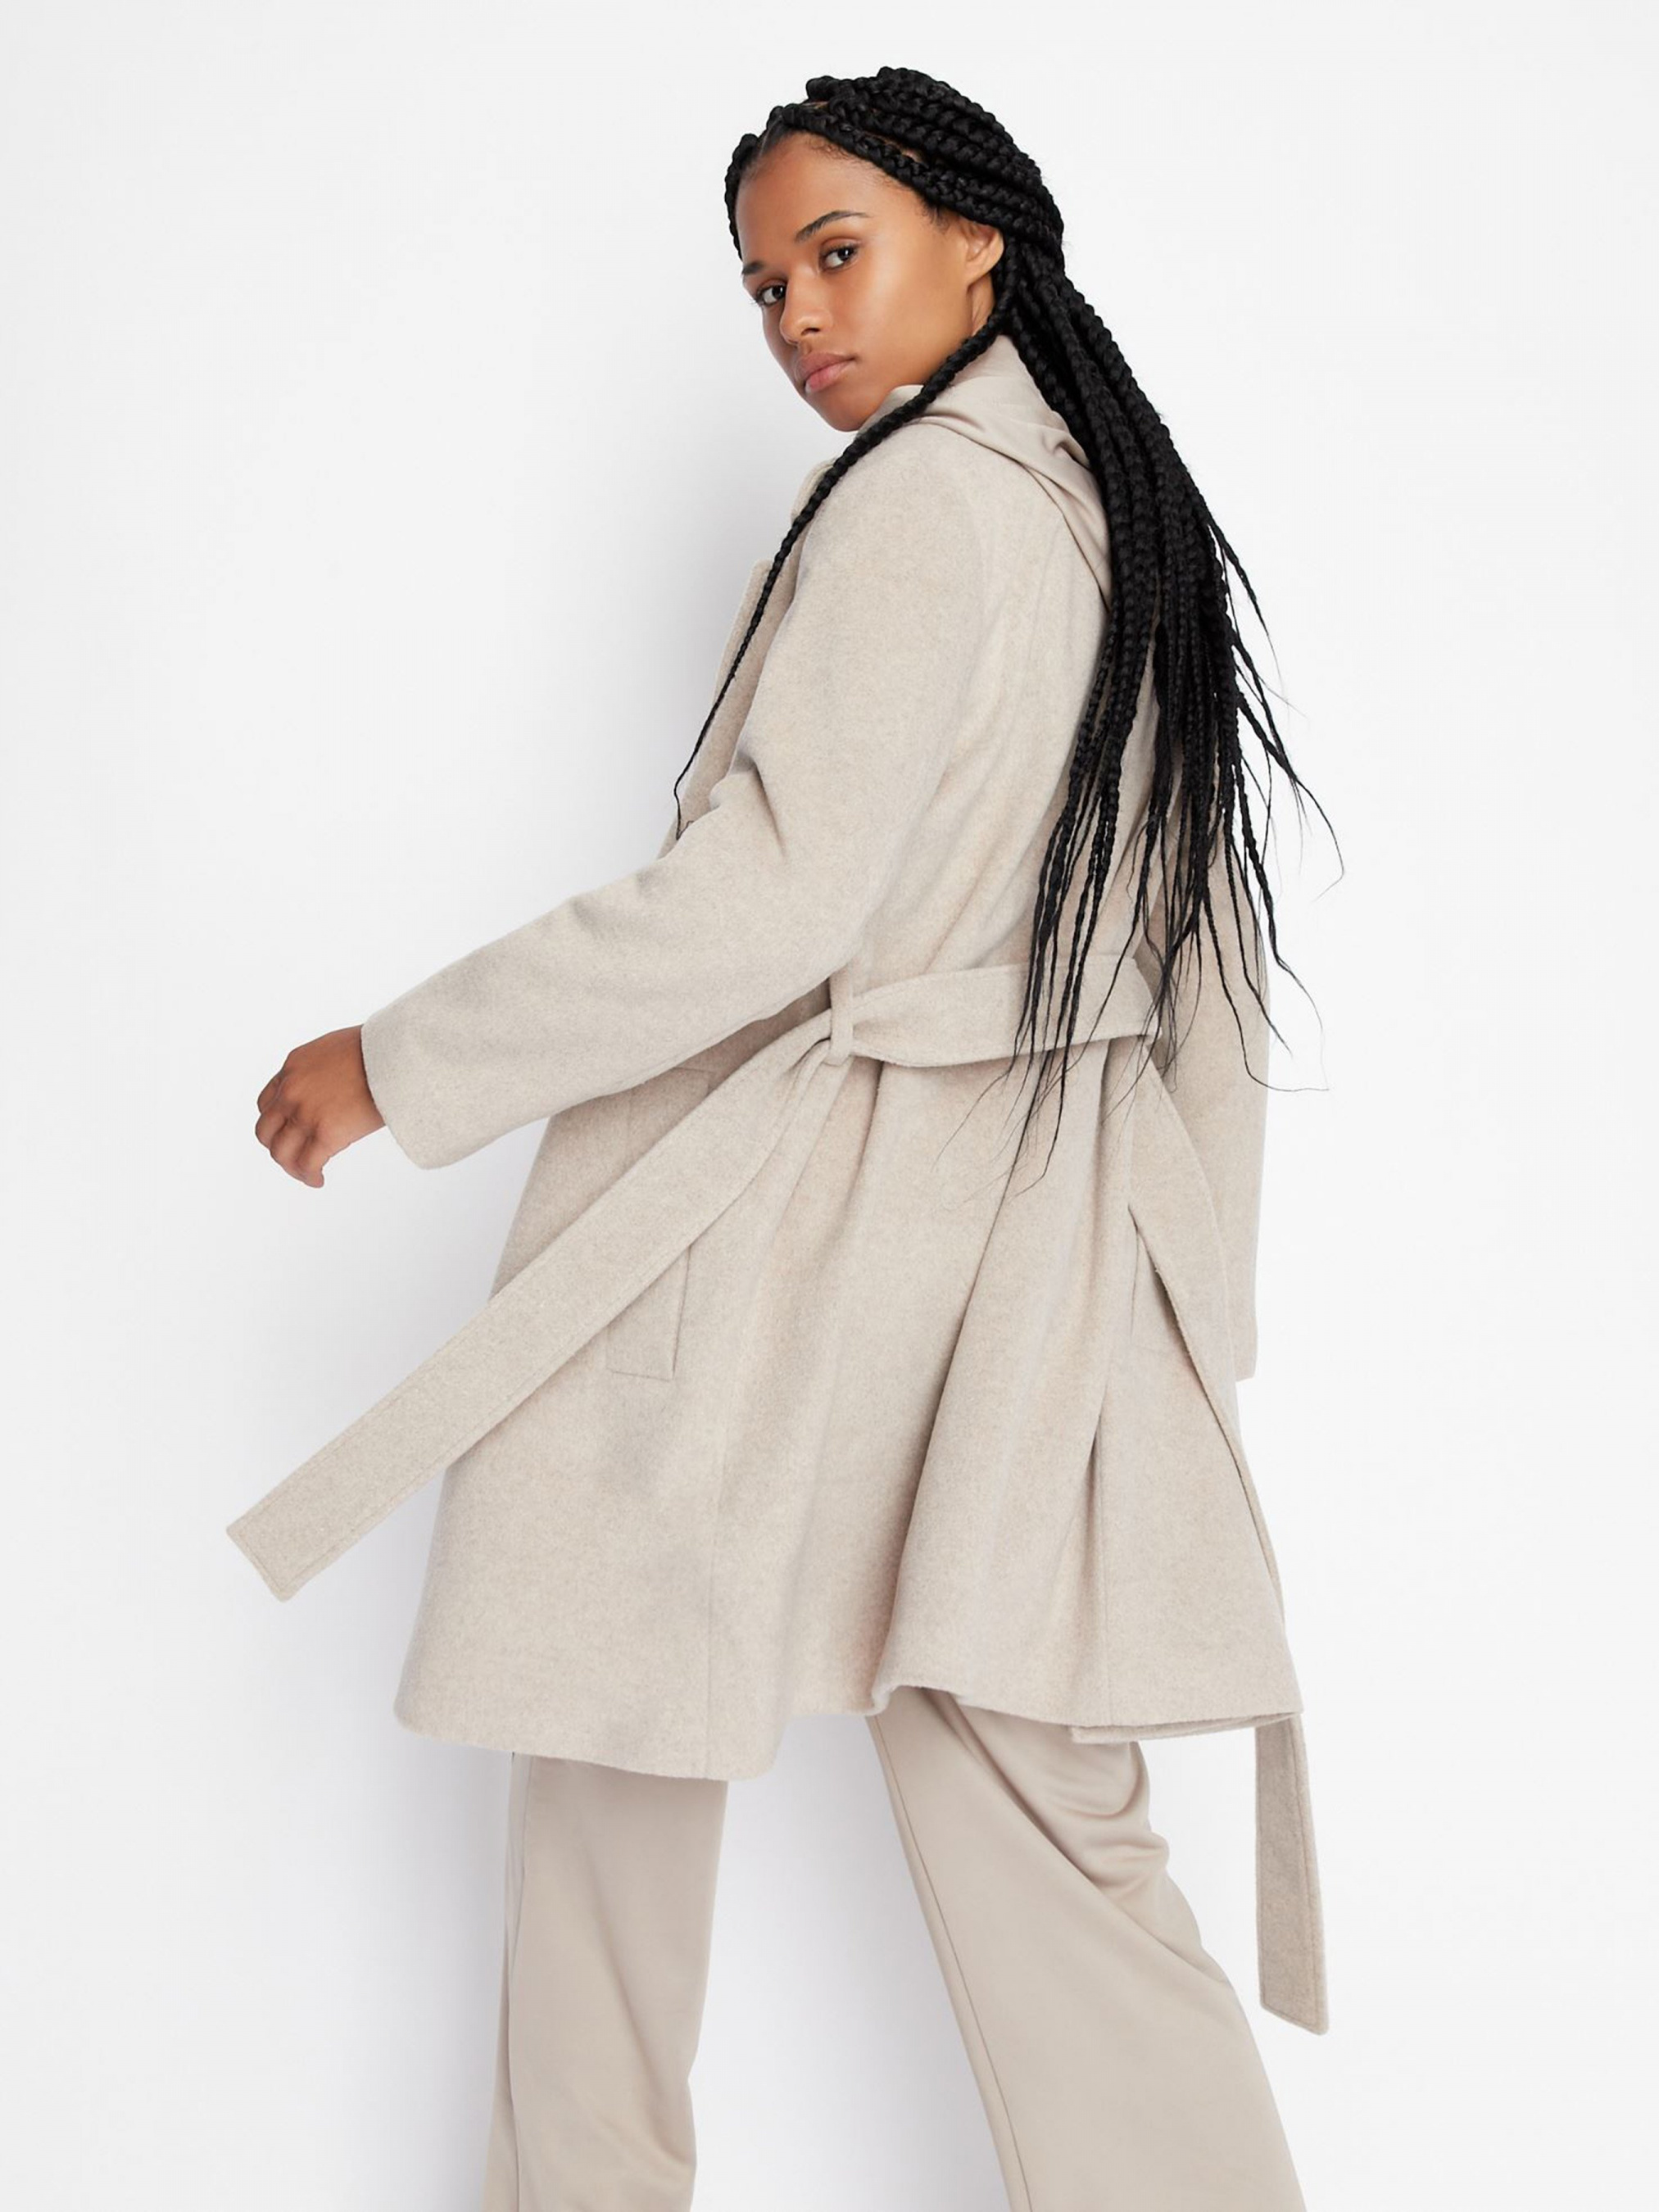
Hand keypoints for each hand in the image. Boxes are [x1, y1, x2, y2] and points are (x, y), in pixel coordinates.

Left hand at [256, 1025, 385, 1186]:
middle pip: (266, 1131)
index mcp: (293, 1067)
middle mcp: (291, 1091)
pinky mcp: (326, 1133)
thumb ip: (321, 1070)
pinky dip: (309, 1177)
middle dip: (278, 1147)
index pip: (266, 1103)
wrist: (395, 1056)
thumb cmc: (379, 1050)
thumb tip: (332, 1087)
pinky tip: (318, 1180)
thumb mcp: (334, 1050)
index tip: (288, 1132)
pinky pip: (307, 1165)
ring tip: (306, 1174)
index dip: (275, 1123)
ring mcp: (305, 1114)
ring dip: (291, 1167)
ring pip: (282, 1153)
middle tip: (293, 1157)